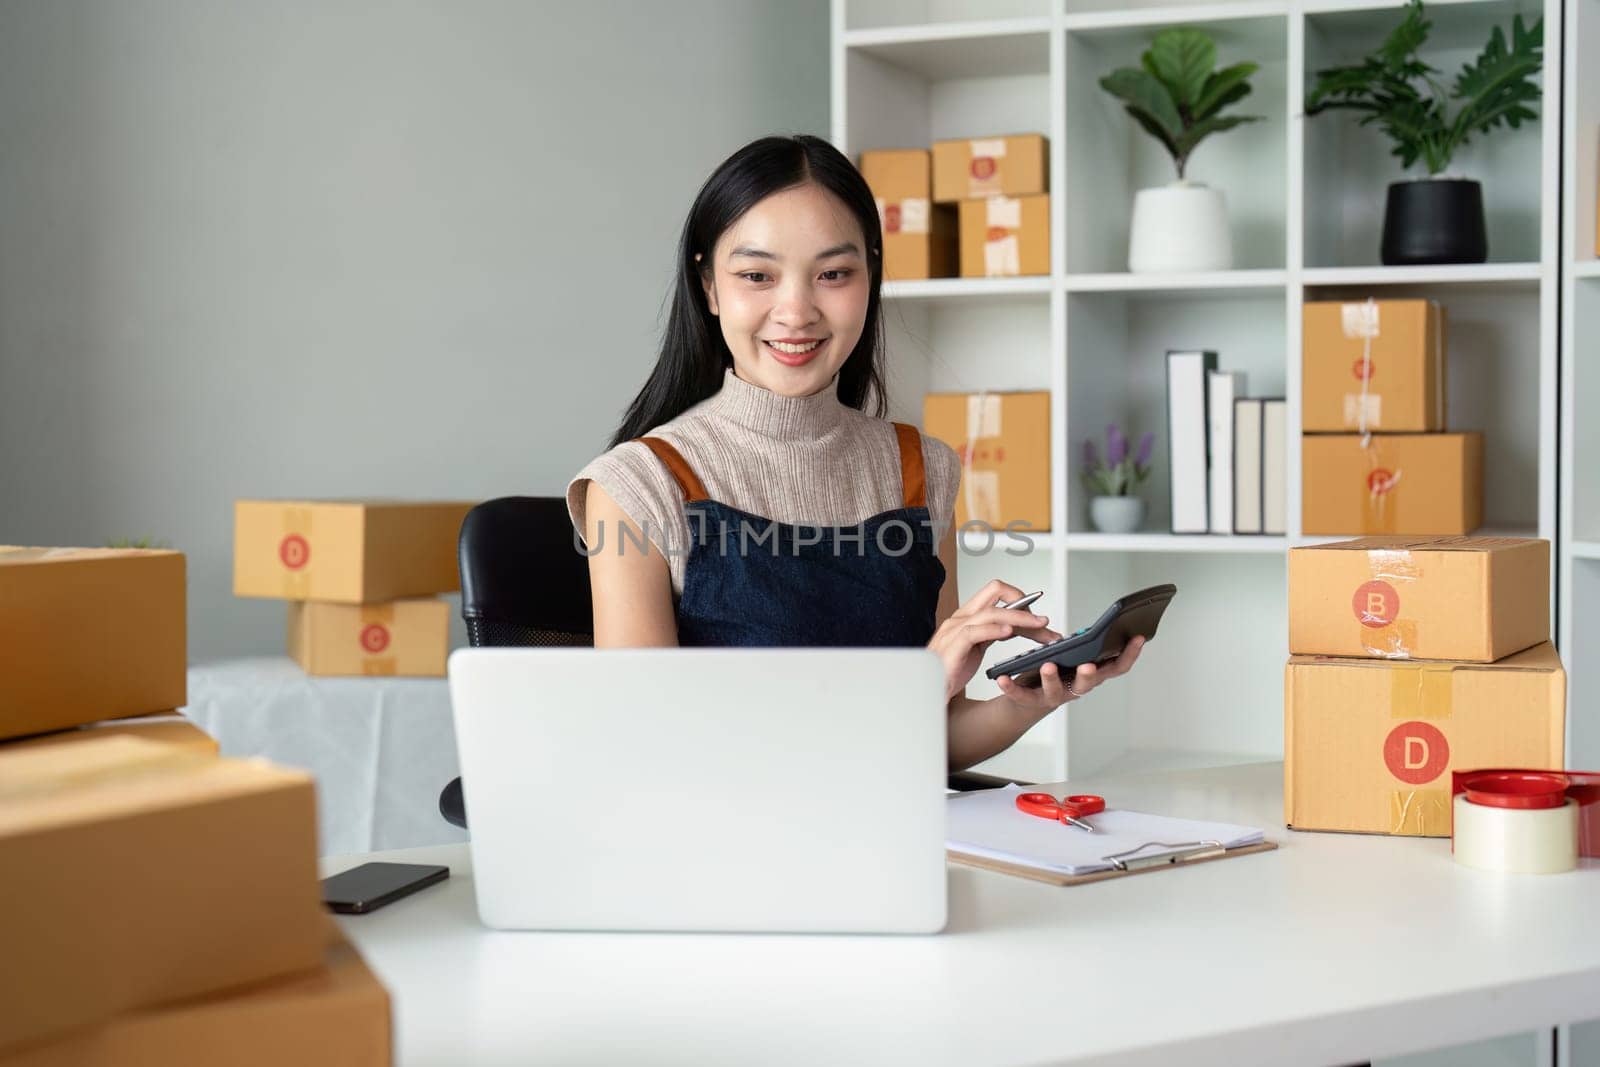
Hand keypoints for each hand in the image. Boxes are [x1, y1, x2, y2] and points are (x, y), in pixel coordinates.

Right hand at [927, 580, 1061, 701]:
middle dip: (1023, 601)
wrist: (928, 690)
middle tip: (1044, 621)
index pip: (995, 592)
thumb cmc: (949, 671)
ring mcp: (955, 630)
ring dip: (1020, 618)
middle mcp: (961, 617)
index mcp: (967, 615)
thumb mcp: (975, 648)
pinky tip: (1009, 633)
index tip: (1037, 613)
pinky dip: (993, 630)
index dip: (1019, 598)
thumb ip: (990, 634)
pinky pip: (974, 631)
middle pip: (994, 592)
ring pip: (991, 611)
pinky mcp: (953, 646)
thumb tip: (1013, 627)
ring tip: (1039, 627)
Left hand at [994, 635, 1146, 712]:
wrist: (1024, 700)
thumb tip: (1101, 625)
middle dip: (1089, 674)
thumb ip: (1084, 645)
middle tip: (1088, 664)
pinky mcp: (1029, 700)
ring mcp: (1053, 696)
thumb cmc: (1052, 671)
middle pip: (1088, 683)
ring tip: (1047, 666)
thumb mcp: (1072, 656)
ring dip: (1052, 678)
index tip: (1138, 636)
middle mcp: (1075, 687)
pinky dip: (1012, 688)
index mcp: (1088, 673)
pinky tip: (1003, 678)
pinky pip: (1021, 696)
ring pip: (1055, 691)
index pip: (1116, 666)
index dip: (1130, 654)